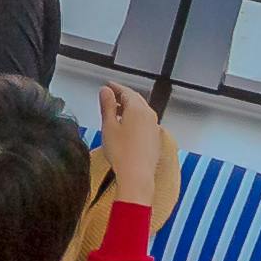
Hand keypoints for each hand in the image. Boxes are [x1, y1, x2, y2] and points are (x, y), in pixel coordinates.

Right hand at [94, 82, 181, 223]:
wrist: (137, 175)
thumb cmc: (120, 151)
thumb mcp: (109, 126)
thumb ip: (107, 106)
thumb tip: (105, 91)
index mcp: (138, 109)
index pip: (126, 91)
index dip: (115, 87)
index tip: (107, 85)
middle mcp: (150, 115)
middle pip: (136, 100)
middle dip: (123, 96)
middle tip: (111, 96)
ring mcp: (154, 127)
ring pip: (142, 111)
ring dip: (129, 108)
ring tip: (116, 111)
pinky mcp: (155, 139)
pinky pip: (145, 122)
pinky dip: (136, 119)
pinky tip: (127, 126)